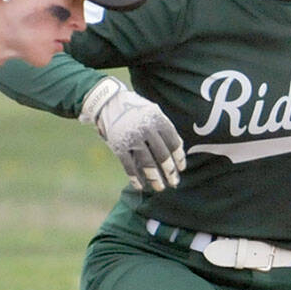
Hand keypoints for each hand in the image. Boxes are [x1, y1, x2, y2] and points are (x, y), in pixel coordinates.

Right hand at [79, 77, 184, 191]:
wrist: (109, 102)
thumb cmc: (136, 109)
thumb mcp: (153, 113)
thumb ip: (165, 128)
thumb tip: (179, 148)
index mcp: (158, 120)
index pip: (173, 143)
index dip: (179, 158)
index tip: (181, 168)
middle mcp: (147, 129)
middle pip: (162, 155)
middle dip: (169, 171)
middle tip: (174, 183)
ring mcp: (132, 138)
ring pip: (147, 163)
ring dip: (154, 178)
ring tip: (160, 188)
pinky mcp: (119, 146)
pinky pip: (129, 165)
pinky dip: (134, 177)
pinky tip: (140, 186)